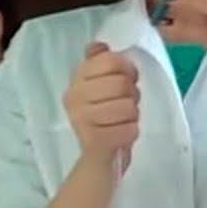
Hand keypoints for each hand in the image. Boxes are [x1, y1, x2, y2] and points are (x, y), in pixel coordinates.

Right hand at [62, 42, 139, 168]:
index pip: (111, 59)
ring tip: (122, 121)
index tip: (126, 81)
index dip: (128, 70)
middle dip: (132, 95)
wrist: (97, 162)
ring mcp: (81, 119)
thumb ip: (101, 64)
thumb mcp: (101, 88)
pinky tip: (120, 135)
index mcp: (76, 79)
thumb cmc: (105, 120)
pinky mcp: (94, 141)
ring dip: (132, 116)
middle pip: (122, 83)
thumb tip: (99, 45)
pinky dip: (131, 132)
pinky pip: (129, 129)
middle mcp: (73, 97)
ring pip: (128, 106)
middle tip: (125, 106)